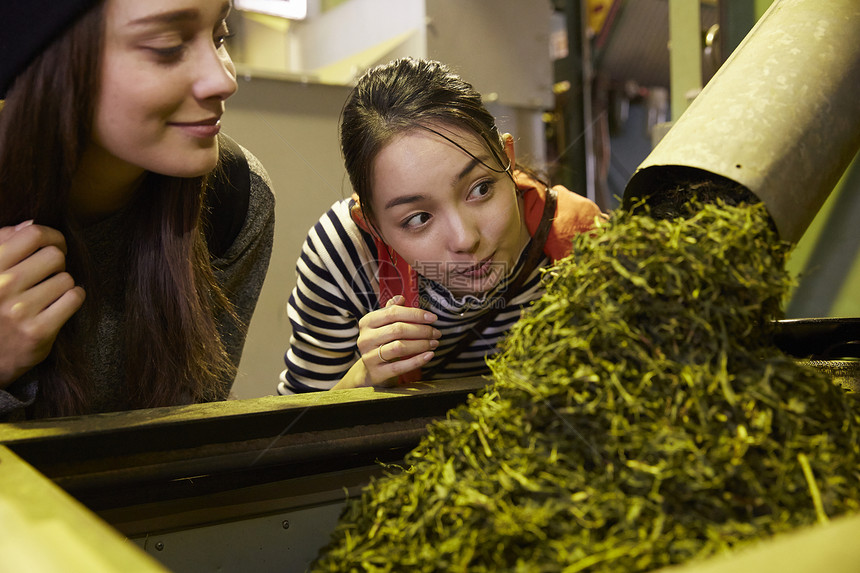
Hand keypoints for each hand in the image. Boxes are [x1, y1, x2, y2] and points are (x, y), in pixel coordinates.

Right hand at [0, 221, 85, 387]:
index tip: (54, 243)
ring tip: (49, 292)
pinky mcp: (38, 332)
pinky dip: (73, 298)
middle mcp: (2, 286)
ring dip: (63, 283)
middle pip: (55, 256)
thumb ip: (3, 245)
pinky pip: (74, 299)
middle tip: (51, 273)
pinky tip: (61, 303)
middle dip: (57, 262)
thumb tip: (30, 224)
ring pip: (66, 278)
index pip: (33, 234)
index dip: (51, 235)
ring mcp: (20, 310)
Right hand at [342, 295, 440, 387]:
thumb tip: (401, 297)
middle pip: (398, 330)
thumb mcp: (383, 325)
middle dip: (421, 330)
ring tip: (434, 343)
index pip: (393, 313)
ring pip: (399, 347)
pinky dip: (417, 360)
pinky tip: (429, 355)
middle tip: (436, 332)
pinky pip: (400, 366)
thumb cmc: (381, 343)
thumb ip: (390, 311)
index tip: (432, 318)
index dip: (415, 314)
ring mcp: (369, 356)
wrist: (370, 370)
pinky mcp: (377, 372)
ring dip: (421, 344)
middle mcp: (366, 338)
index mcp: (367, 322)